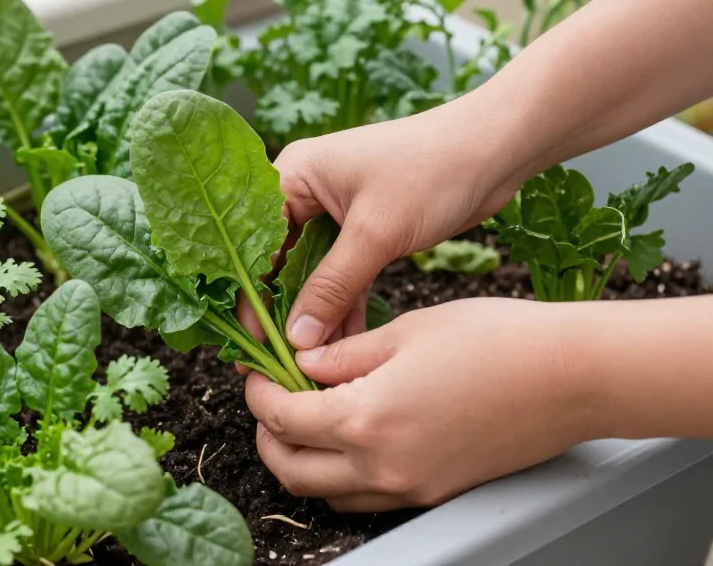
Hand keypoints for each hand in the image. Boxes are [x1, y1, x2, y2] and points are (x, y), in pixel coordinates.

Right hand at [242, 97, 523, 350]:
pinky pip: (343, 277)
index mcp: (292, 176)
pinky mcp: (364, 232)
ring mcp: (335, 214)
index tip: (252, 342)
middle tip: (279, 362)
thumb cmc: (431, 171)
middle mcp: (306, 194)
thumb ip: (332, 287)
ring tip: (312, 365)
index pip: (254, 244)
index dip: (251, 295)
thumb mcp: (374, 233)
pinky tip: (344, 346)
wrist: (496, 150)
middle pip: (280, 264)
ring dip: (316, 317)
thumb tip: (296, 339)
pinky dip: (344, 308)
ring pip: (313, 276)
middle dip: (284, 312)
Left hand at [245, 298, 604, 510]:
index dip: (258, 393)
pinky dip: (343, 474)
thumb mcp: (405, 331)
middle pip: (291, 471)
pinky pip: (367, 497)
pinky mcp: (435, 492)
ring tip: (308, 418)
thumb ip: (343, 355)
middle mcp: (383, 465)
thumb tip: (302, 364)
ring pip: (326, 492)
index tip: (256, 372)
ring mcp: (410, 487)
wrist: (572, 376)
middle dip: (267, 436)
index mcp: (366, 419)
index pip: (281, 419)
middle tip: (270, 400)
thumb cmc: (496, 341)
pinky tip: (353, 437)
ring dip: (302, 460)